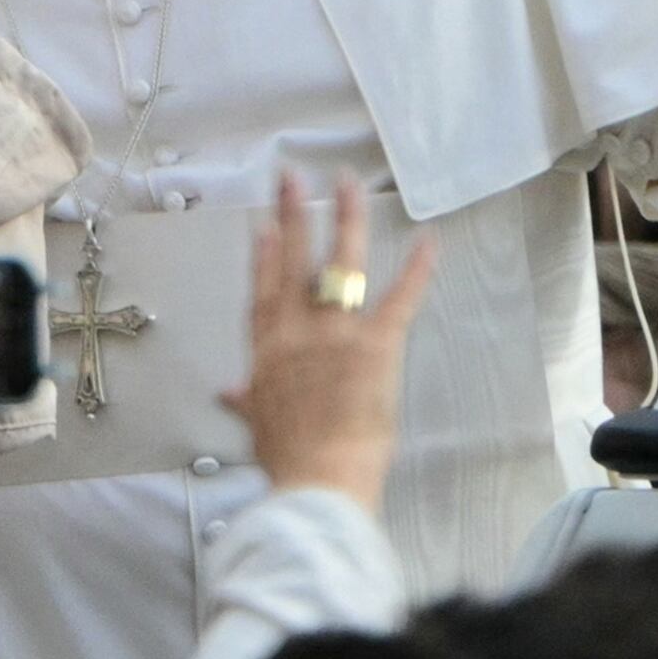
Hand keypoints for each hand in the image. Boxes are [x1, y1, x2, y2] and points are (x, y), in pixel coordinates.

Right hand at [222, 172, 432, 512]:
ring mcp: (335, 332)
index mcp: (268, 352)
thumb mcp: (259, 425)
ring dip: (345, 220)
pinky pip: (399, 297)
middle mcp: (297, 331)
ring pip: (339, 263)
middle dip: (292, 215)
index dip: (262, 256)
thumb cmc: (288, 460)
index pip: (263, 291)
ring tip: (347, 186)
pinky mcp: (375, 344)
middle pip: (291, 260)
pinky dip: (416, 270)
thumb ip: (246, 401)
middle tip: (292, 179)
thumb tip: (229, 394)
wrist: (317, 479)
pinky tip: (428, 242)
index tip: (263, 226)